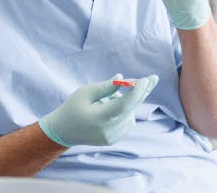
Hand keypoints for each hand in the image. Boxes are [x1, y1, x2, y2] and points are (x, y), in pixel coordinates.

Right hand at [38, 74, 157, 146]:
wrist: (63, 132)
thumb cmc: (72, 108)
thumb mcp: (84, 93)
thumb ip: (105, 87)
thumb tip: (122, 78)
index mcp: (100, 118)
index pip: (124, 105)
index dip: (136, 92)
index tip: (146, 80)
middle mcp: (109, 130)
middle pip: (131, 109)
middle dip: (142, 92)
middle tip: (153, 78)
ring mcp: (113, 136)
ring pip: (130, 114)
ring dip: (127, 102)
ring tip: (108, 99)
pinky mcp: (114, 139)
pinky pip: (127, 121)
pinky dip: (124, 111)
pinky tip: (110, 108)